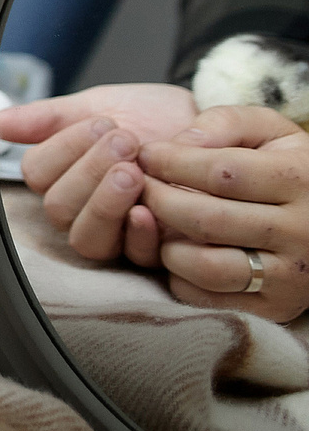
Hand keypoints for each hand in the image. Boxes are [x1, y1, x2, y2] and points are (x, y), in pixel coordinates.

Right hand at [0, 83, 198, 260]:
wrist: (211, 127)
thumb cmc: (154, 116)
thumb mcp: (100, 104)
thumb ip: (48, 117)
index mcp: (63, 175)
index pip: (37, 175)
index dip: (63, 150)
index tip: (99, 124)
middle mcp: (82, 209)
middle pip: (57, 208)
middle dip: (88, 171)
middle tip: (123, 141)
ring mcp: (116, 233)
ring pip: (85, 238)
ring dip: (104, 203)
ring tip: (134, 171)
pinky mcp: (153, 252)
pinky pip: (131, 257)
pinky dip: (136, 234)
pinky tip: (148, 209)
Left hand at [134, 107, 308, 321]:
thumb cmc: (288, 167)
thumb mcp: (270, 130)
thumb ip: (225, 123)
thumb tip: (180, 143)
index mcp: (300, 181)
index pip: (223, 173)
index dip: (172, 162)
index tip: (146, 154)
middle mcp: (301, 232)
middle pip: (208, 220)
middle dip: (158, 199)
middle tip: (137, 185)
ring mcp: (291, 276)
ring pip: (207, 267)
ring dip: (165, 243)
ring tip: (156, 220)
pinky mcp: (276, 307)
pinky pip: (208, 299)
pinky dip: (179, 275)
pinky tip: (177, 249)